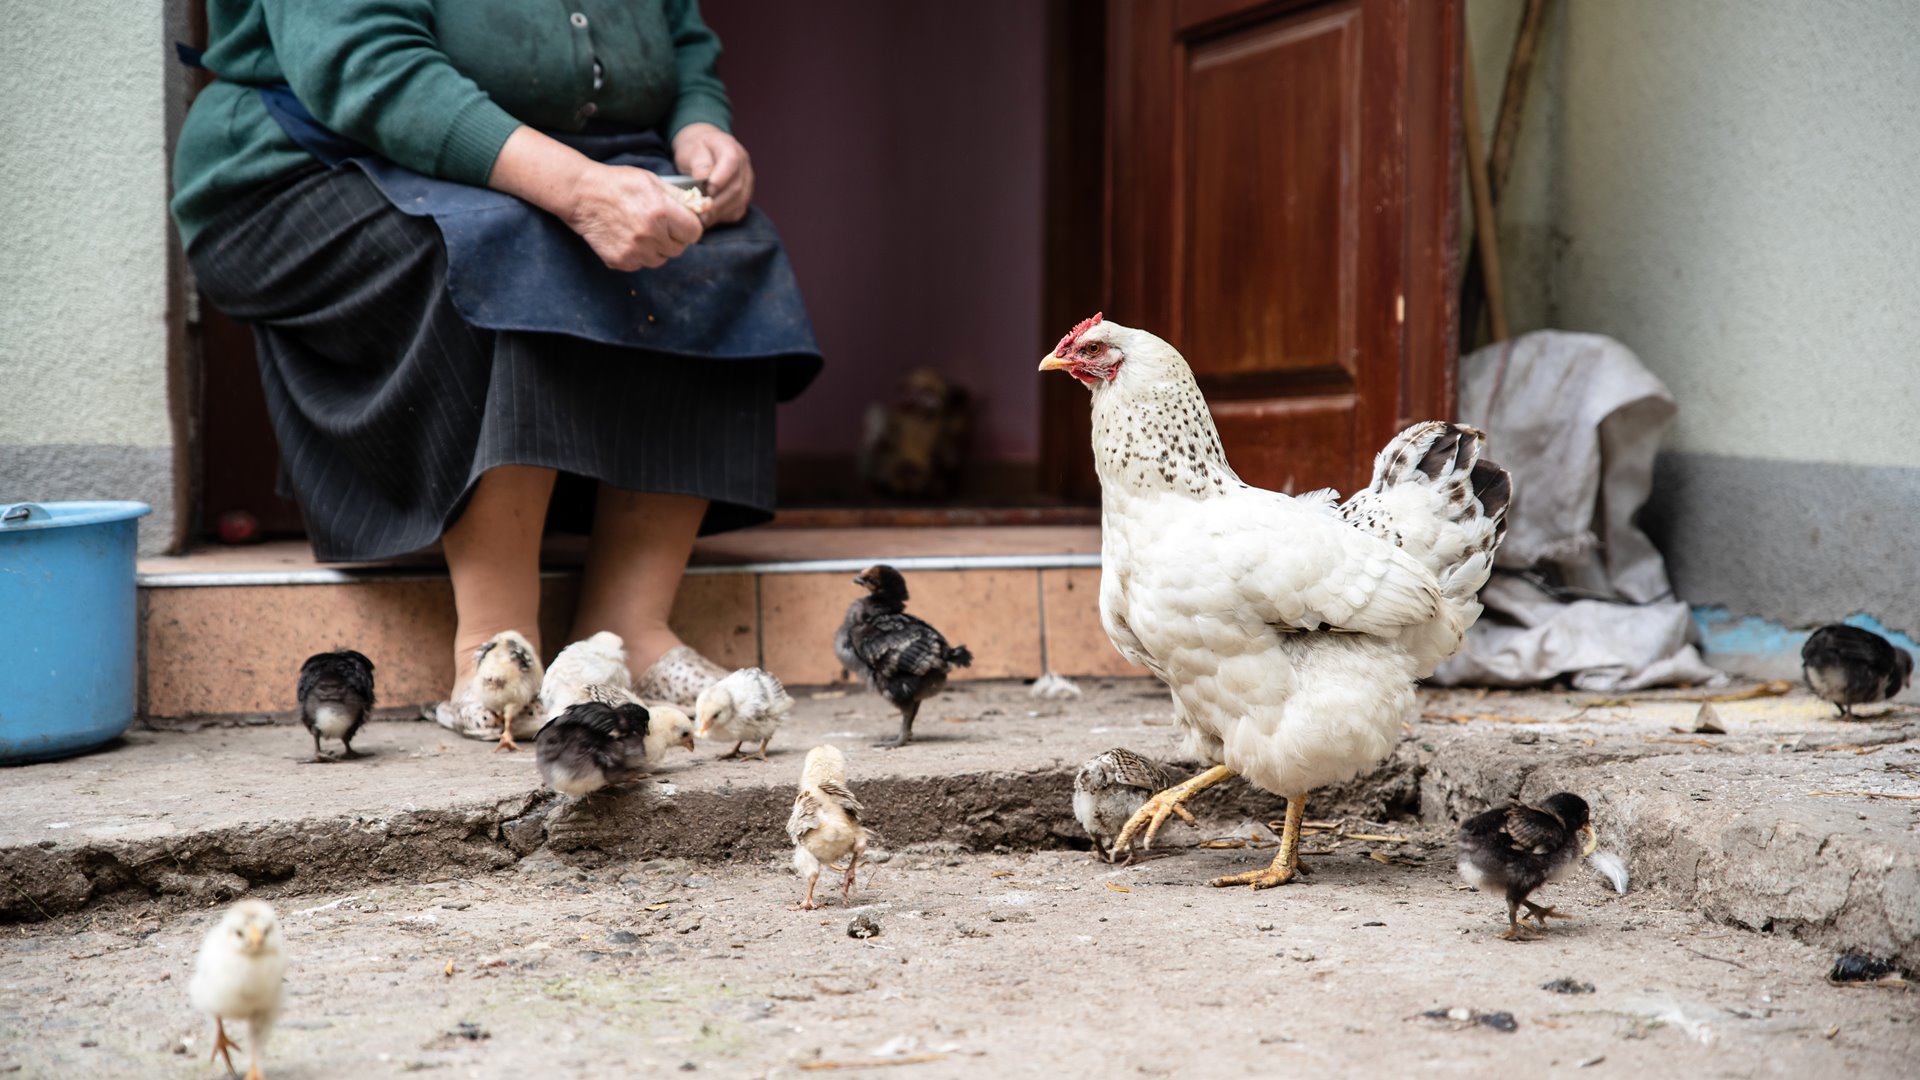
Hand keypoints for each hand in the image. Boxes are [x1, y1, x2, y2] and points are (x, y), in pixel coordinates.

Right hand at [563, 162, 704, 270]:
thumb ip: (679, 197)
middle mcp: (650, 234)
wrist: (581, 195)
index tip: (682, 223)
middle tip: (660, 225)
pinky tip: (628, 237)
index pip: (694, 233)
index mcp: (661, 212)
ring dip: (657, 248)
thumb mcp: (652, 181)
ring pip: (661, 259)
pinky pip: (641, 264)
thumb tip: (703, 208)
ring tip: (642, 230)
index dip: (689, 227)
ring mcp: (634, 250)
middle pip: (679, 248)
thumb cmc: (619, 183)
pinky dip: (639, 255)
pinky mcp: (620, 260)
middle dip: (674, 238)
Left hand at [671, 122, 752, 224]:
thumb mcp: (692, 149)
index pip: (731, 163)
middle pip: (736, 187)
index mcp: (730, 148)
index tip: (706, 191)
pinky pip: (737, 211)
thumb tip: (702, 177)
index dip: (720, 179)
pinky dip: (722, 217)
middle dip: (717, 202)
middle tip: (699, 211)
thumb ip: (698, 162)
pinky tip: (708, 218)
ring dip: (719, 212)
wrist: (703, 152)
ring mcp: (747, 182)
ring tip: (701, 218)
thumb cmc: (695, 150)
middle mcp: (743, 166)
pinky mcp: (744, 197)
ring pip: (738, 202)